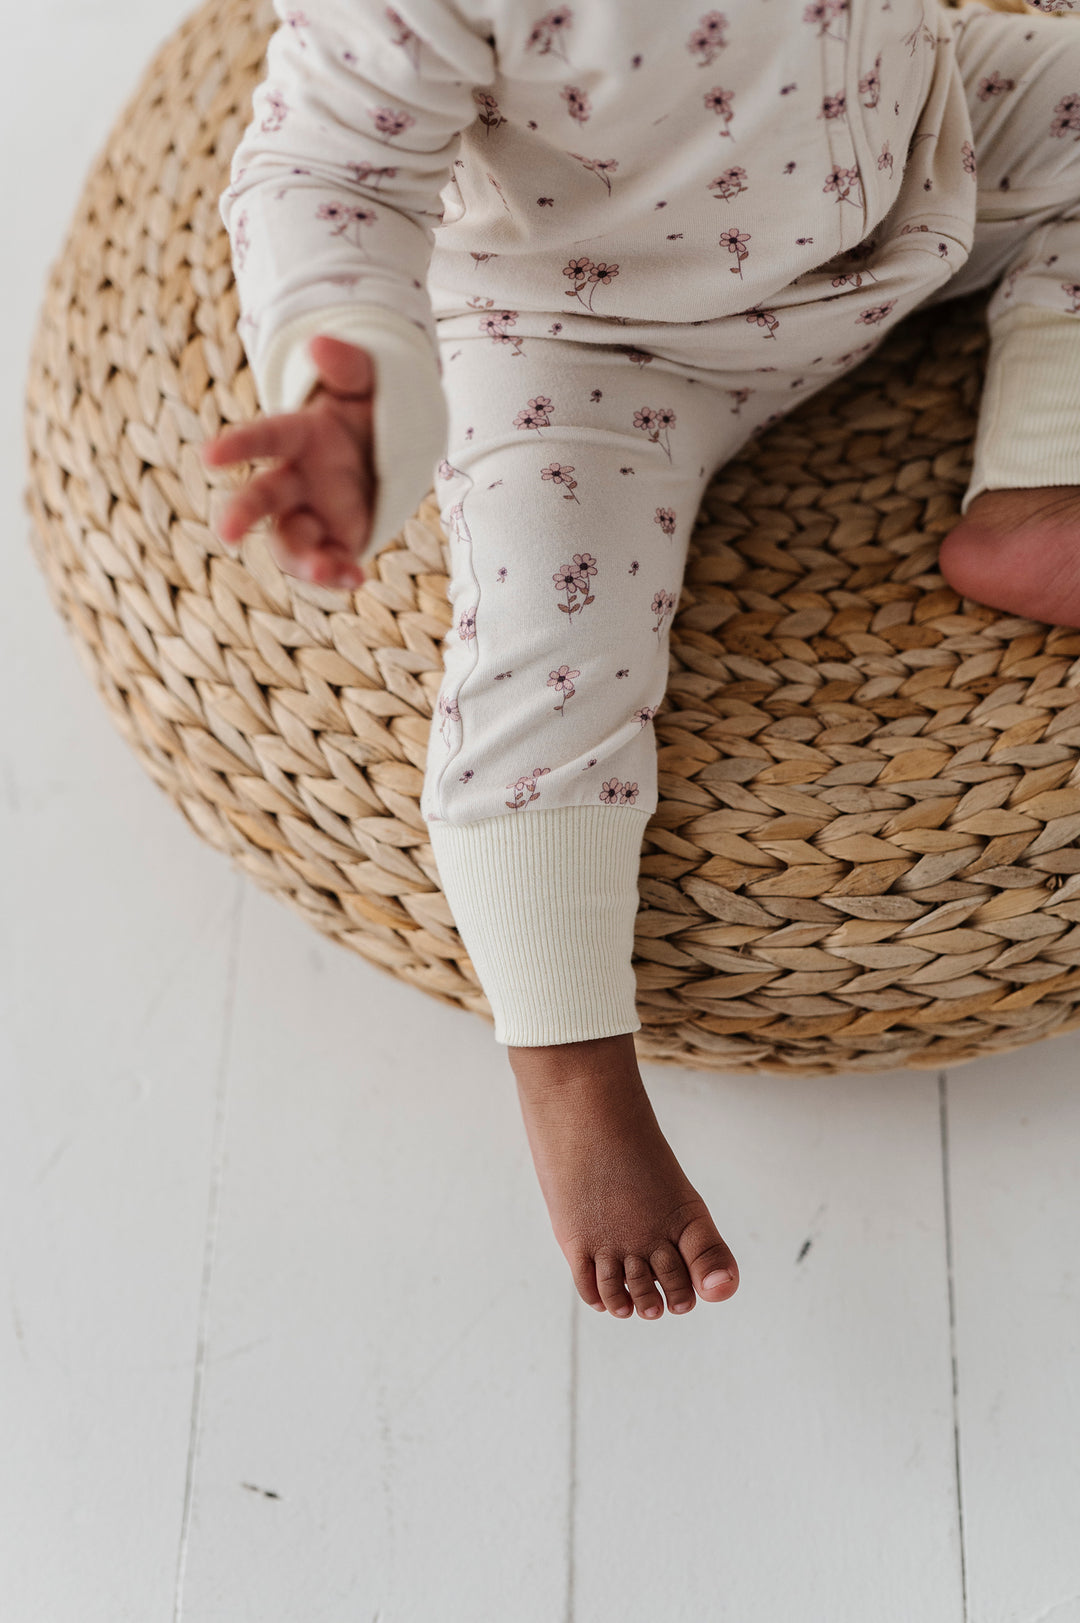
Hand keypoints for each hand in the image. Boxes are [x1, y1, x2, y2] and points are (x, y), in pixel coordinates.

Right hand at [199, 333, 377, 588]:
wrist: (391, 452)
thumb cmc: (369, 414)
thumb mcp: (369, 384)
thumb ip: (349, 366)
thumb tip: (320, 344)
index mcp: (300, 436)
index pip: (264, 437)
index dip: (238, 444)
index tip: (208, 454)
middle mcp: (297, 479)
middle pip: (264, 497)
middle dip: (242, 513)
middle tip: (225, 533)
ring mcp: (314, 514)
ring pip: (291, 542)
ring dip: (302, 560)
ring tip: (324, 570)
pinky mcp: (336, 541)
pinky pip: (329, 562)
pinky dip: (339, 574)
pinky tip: (355, 577)